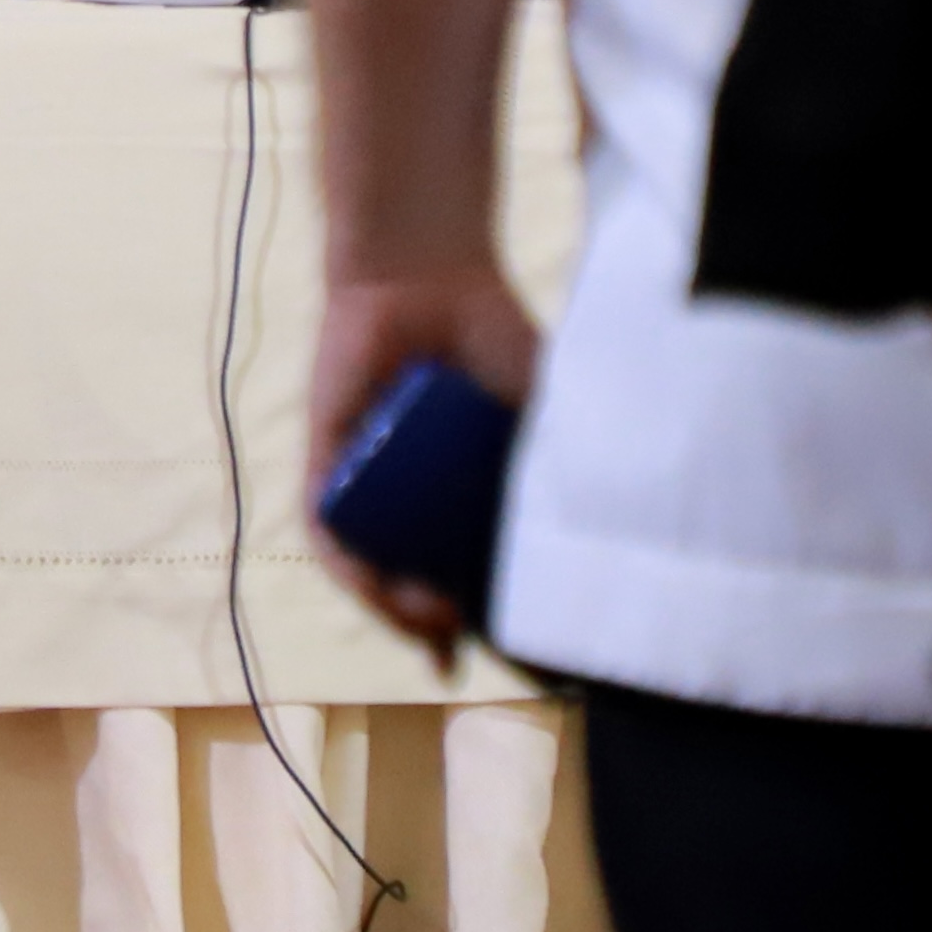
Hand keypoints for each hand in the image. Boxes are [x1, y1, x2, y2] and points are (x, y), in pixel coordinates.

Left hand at [306, 258, 540, 670]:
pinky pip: (326, 522)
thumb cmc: (495, 341)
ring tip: (425, 618)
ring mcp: (366, 481)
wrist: (432, 276)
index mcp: (461, 496)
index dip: (485, 625)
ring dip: (390, 605)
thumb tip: (606, 539)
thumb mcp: (541, 416)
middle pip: (414, 584)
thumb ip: (567, 465)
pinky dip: (347, 558)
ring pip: (367, 566)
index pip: (467, 576)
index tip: (515, 655)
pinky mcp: (325, 459)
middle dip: (434, 625)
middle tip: (462, 637)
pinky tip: (371, 582)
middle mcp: (410, 497)